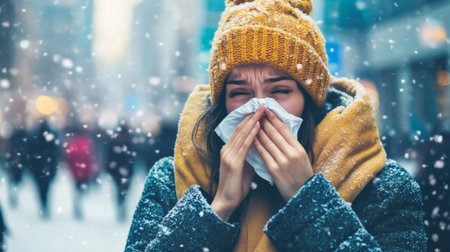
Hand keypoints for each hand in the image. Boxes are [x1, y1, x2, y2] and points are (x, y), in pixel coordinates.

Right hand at [211, 105, 264, 220]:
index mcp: (229, 150)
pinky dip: (252, 135)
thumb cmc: (237, 187)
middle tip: (263, 105)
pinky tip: (258, 126)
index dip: (249, 119)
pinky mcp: (233, 162)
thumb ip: (250, 157)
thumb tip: (260, 148)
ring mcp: (229, 155)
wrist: (227, 201)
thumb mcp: (245, 168)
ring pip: (242, 134)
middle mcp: (227, 150)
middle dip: (252, 116)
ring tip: (262, 111)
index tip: (259, 110)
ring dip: (254, 121)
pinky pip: (244, 145)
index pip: (240, 130)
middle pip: (241, 128)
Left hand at [254, 108, 313, 201]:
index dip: (273, 118)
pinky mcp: (274, 170)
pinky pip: (263, 154)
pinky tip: (251, 139)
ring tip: (251, 123)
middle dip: (263, 121)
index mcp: (298, 148)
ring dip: (257, 131)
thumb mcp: (301, 156)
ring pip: (267, 142)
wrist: (303, 193)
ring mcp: (283, 162)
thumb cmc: (301, 173)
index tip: (266, 110)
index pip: (283, 128)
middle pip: (274, 133)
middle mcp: (291, 153)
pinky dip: (256, 145)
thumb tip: (280, 128)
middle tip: (256, 113)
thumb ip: (291, 144)